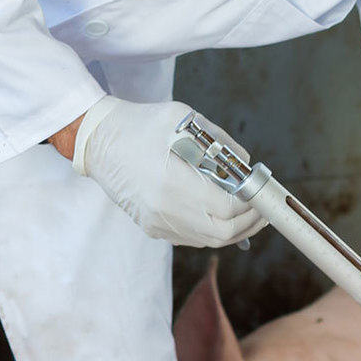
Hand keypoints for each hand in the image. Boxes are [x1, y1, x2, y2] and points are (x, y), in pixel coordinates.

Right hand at [66, 96, 267, 247]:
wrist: (98, 143)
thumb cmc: (139, 126)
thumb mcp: (184, 120)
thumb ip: (220, 143)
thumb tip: (246, 166)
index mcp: (173, 182)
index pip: (227, 207)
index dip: (252, 202)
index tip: (261, 189)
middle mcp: (165, 210)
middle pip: (224, 232)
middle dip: (250, 222)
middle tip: (262, 207)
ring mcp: (158, 223)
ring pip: (210, 240)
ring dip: (234, 229)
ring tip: (248, 212)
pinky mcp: (153, 228)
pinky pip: (193, 238)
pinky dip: (213, 229)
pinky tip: (221, 214)